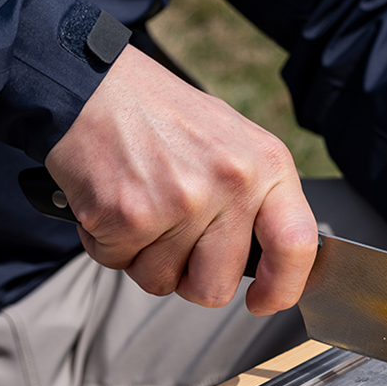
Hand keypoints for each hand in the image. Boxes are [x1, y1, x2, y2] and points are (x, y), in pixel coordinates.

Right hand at [44, 45, 317, 314]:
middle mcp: (232, 183)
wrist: (89, 84)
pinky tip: (112, 201)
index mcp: (267, 165)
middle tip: (171, 236)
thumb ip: (258, 201)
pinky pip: (120, 265)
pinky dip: (109, 244)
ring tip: (141, 207)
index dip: (283, 288)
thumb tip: (274, 267)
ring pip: (163, 282)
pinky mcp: (131, 215)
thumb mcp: (233, 142)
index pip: (297, 246)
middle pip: (216, 287)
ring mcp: (182, 201)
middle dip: (187, 277)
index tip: (264, 302)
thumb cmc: (161, 117)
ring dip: (144, 258)